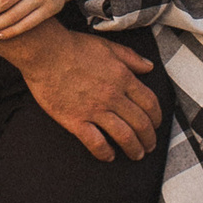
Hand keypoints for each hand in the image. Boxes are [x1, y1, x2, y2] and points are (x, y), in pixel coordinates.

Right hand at [10, 24, 160, 164]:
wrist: (45, 52)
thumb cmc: (74, 47)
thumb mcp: (108, 46)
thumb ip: (131, 58)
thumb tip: (149, 67)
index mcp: (123, 78)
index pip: (150, 103)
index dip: (157, 117)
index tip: (156, 124)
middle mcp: (113, 96)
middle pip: (140, 123)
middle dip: (149, 138)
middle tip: (149, 146)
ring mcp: (94, 110)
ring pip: (124, 136)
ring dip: (134, 149)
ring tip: (136, 155)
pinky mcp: (75, 120)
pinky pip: (95, 142)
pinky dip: (105, 153)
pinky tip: (109, 156)